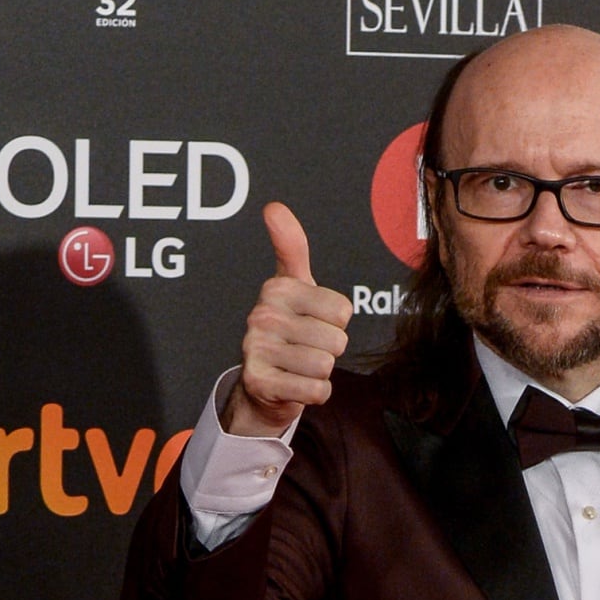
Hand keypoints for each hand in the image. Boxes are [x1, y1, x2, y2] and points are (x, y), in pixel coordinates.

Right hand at [222, 202, 352, 436]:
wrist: (263, 384)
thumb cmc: (289, 328)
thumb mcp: (294, 286)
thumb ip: (291, 247)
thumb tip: (273, 206)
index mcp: (277, 289)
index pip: (342, 311)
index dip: (335, 322)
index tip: (312, 321)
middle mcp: (262, 316)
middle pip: (336, 340)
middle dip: (329, 349)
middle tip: (306, 348)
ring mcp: (257, 350)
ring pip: (326, 365)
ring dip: (321, 372)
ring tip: (300, 366)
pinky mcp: (259, 383)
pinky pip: (316, 390)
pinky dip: (315, 393)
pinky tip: (297, 385)